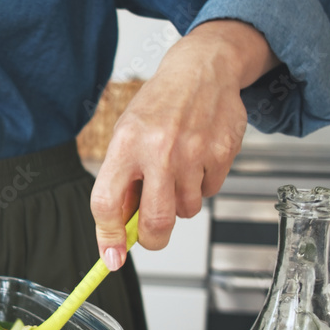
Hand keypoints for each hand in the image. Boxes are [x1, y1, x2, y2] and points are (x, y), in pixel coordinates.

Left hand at [91, 20, 279, 269]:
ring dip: (179, 203)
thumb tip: (118, 233)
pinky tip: (197, 159)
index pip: (107, 204)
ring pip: (186, 211)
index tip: (111, 258)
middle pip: (155, 222)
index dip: (107, 237)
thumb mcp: (125, 137)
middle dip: (152, 239)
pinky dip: (202, 185)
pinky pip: (210, 193)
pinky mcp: (223, 154)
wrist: (201, 71)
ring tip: (176, 171)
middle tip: (150, 236)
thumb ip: (121, 182)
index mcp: (125, 145)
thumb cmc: (158, 108)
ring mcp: (194, 154)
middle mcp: (158, 151)